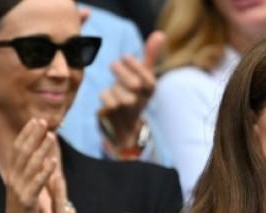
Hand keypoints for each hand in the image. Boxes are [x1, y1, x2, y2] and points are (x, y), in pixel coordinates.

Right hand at [1, 119, 57, 212]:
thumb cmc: (21, 210)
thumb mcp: (23, 187)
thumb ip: (28, 173)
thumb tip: (37, 158)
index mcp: (13, 175)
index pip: (18, 149)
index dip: (26, 134)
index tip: (36, 121)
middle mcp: (14, 179)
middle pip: (23, 152)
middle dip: (33, 135)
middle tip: (43, 121)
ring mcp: (20, 189)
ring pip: (31, 164)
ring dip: (41, 149)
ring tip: (52, 136)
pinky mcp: (27, 200)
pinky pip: (37, 183)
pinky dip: (45, 171)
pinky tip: (53, 162)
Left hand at [97, 31, 163, 152]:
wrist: (125, 126)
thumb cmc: (134, 93)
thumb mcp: (143, 75)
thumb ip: (150, 55)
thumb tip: (160, 34)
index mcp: (150, 91)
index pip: (147, 78)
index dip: (135, 66)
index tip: (125, 56)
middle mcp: (142, 101)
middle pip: (133, 85)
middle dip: (120, 72)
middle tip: (113, 65)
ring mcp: (129, 111)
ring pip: (118, 93)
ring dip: (113, 87)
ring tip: (114, 88)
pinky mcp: (116, 117)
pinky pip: (106, 100)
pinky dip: (105, 96)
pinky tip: (108, 99)